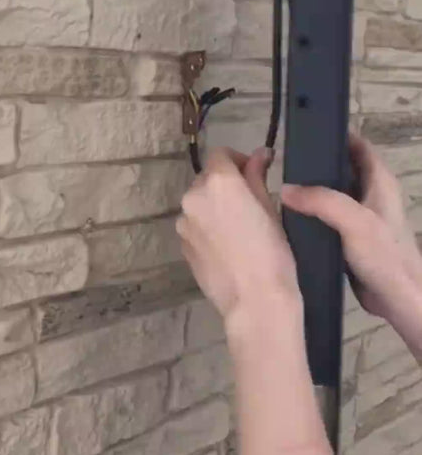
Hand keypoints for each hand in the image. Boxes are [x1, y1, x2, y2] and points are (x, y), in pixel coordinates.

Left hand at [177, 146, 303, 338]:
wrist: (254, 300)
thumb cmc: (271, 252)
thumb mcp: (270, 209)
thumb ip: (257, 176)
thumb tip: (259, 154)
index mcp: (218, 182)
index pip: (220, 154)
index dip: (237, 159)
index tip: (253, 173)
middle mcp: (193, 197)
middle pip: (207, 178)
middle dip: (226, 184)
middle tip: (250, 204)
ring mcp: (184, 223)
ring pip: (199, 204)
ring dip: (215, 207)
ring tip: (238, 230)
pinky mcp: (182, 245)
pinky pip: (194, 226)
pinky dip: (207, 228)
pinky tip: (227, 247)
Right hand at [281, 132, 421, 350]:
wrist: (397, 298)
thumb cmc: (384, 255)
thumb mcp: (353, 221)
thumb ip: (321, 201)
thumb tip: (285, 189)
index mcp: (380, 181)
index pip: (357, 145)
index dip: (335, 135)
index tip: (306, 131)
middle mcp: (371, 193)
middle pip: (342, 168)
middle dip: (317, 163)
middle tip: (285, 160)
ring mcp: (361, 216)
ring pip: (334, 193)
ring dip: (313, 189)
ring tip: (282, 184)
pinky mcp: (351, 236)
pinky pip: (329, 217)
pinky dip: (313, 213)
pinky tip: (292, 216)